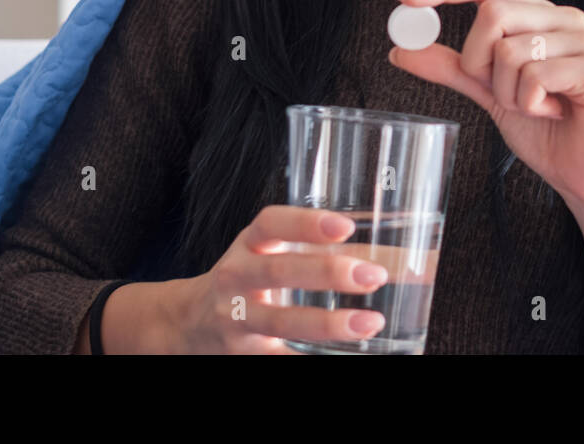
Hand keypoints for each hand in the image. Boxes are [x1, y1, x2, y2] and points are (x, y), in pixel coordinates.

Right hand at [178, 205, 391, 353]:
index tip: (346, 226)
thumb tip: (395, 257)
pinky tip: (343, 359)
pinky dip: (309, 359)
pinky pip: (278, 358)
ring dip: (328, 323)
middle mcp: (237, 276)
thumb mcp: (268, 252)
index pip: (271, 223)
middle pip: (279, 270)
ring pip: (281, 320)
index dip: (306, 223)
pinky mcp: (244, 353)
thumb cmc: (248, 278)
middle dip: (327, 272)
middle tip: (372, 277)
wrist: (188, 322)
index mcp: (249, 244)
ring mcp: (237, 318)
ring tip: (370, 323)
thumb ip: (317, 250)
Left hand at [387, 0, 583, 217]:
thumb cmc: (543, 130)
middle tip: (500, 91)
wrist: (581, 174)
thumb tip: (402, 48)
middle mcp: (566, 19)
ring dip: (507, 92)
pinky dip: (529, 104)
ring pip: (511, 51)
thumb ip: (451, 68)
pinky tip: (551, 113)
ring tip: (533, 108)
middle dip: (478, 61)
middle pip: (492, 14)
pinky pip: (536, 76)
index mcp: (540, 15)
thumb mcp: (487, 93)